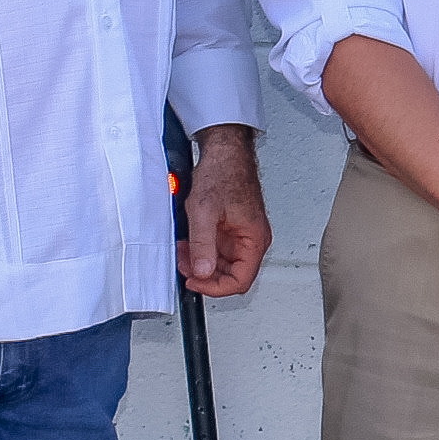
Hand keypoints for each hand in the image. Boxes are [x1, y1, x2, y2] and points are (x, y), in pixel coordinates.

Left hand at [180, 126, 271, 299]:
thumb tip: (202, 271)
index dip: (216, 287)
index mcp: (254, 238)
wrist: (224, 152)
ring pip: (223, 264)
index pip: (241, 280)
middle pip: (231, 275)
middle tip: (185, 265)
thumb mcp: (204, 211)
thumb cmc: (223, 173)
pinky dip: (201, 251)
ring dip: (201, 263)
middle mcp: (252, 239)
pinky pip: (217, 250)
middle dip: (205, 274)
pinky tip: (189, 243)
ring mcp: (242, 235)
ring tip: (184, 252)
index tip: (196, 282)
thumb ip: (203, 244)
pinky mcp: (232, 229)